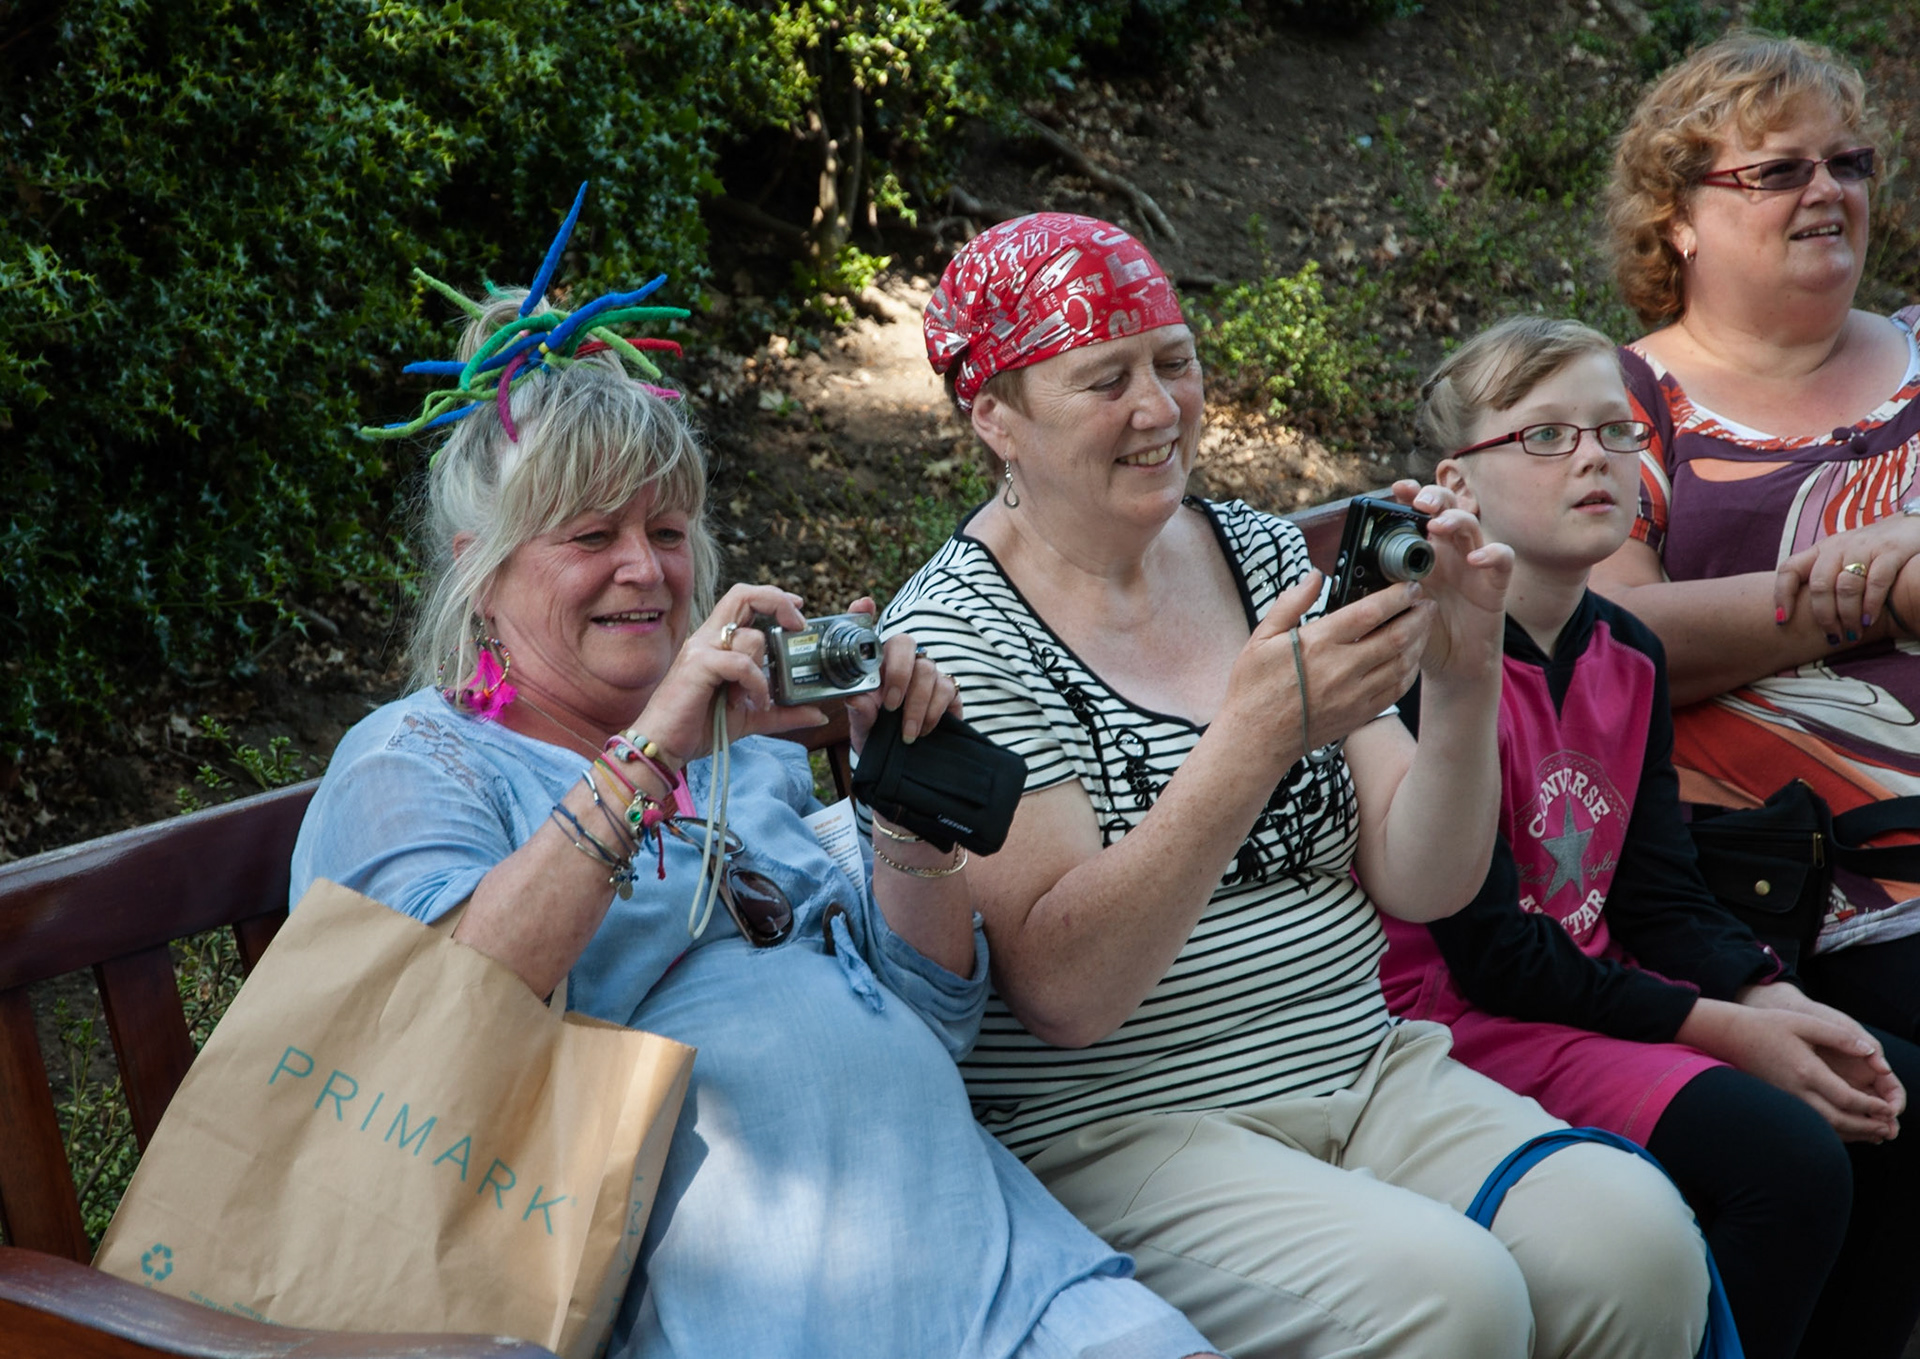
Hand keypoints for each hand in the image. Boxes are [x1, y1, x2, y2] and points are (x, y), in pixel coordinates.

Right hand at [630, 583, 827, 760]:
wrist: (662, 745)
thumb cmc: (698, 727)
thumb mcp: (751, 717)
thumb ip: (783, 712)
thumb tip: (818, 714)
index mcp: (717, 642)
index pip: (743, 600)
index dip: (773, 597)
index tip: (797, 609)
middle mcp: (707, 638)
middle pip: (742, 594)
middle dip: (777, 601)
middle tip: (799, 626)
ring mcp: (701, 649)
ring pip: (750, 636)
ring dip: (764, 670)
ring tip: (759, 699)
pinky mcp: (698, 666)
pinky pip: (741, 663)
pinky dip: (756, 684)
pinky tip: (755, 703)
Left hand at [843, 598, 959, 755]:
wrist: (899, 758)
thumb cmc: (875, 732)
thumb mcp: (861, 724)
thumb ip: (859, 711)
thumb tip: (857, 698)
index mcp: (876, 662)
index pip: (870, 630)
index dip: (865, 613)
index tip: (863, 605)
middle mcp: (903, 660)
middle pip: (906, 643)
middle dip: (899, 674)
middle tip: (891, 706)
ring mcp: (928, 673)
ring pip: (927, 670)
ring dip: (916, 705)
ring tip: (906, 733)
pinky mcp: (949, 690)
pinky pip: (946, 689)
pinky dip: (932, 712)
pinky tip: (922, 730)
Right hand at [1230, 568, 1427, 765]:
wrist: (1256, 739)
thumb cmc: (1255, 688)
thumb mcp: (1261, 638)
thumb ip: (1290, 604)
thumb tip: (1314, 576)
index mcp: (1318, 644)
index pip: (1369, 612)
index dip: (1396, 596)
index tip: (1408, 586)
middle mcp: (1341, 669)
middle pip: (1396, 636)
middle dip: (1418, 615)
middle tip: (1426, 602)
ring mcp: (1354, 694)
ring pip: (1402, 663)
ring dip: (1419, 641)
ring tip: (1424, 625)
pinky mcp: (1360, 713)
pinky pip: (1397, 689)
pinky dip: (1410, 670)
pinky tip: (1411, 657)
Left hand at [1386, 479, 1512, 679]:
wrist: (1449, 665)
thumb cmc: (1421, 631)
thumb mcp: (1396, 604)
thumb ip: (1382, 583)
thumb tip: (1353, 566)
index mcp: (1423, 550)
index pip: (1420, 512)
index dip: (1413, 494)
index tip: (1398, 488)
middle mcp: (1449, 550)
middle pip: (1448, 507)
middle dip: (1435, 498)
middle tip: (1421, 504)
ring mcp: (1473, 564)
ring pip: (1472, 525)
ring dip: (1456, 519)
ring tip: (1438, 525)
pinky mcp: (1494, 583)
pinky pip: (1502, 559)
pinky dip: (1491, 553)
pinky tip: (1475, 559)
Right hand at [1739, 982, 1905, 1120]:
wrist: (1731, 1036)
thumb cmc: (1767, 1026)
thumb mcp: (1806, 1023)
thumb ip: (1840, 1037)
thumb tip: (1871, 1052)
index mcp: (1806, 1071)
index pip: (1846, 1098)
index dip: (1870, 1107)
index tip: (1887, 1108)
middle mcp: (1797, 1091)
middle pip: (1838, 1120)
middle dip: (1866, 1127)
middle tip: (1887, 1129)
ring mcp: (1787, 1100)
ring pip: (1825, 1127)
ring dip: (1852, 1133)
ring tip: (1874, 1134)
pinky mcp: (1782, 1103)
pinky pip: (1812, 1124)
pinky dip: (1834, 1132)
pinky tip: (1847, 1129)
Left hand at [1774, 512, 1919, 643]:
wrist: (1909, 526)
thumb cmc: (1868, 552)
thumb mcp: (1839, 558)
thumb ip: (1822, 578)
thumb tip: (1794, 615)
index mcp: (1820, 550)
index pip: (1789, 569)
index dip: (1781, 595)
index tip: (1782, 620)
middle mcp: (1838, 547)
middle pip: (1819, 585)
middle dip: (1824, 616)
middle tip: (1833, 636)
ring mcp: (1864, 547)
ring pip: (1846, 586)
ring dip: (1848, 615)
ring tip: (1853, 632)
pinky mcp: (1890, 551)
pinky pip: (1876, 581)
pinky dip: (1871, 604)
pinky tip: (1869, 620)